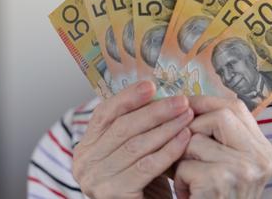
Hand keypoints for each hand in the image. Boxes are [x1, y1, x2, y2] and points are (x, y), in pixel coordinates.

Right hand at [72, 80, 192, 197]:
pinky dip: (168, 150)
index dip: (128, 97)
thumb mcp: (133, 152)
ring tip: (187, 116)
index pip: (104, 114)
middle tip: (181, 101)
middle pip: (122, 127)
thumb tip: (158, 93)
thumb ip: (137, 128)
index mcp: (86, 148)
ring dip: (165, 128)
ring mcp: (96, 181)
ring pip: (135, 145)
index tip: (151, 84)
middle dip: (155, 111)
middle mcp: (85, 164)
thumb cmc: (143, 185)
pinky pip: (145, 167)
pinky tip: (184, 139)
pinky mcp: (113, 195)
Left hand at [173, 96, 271, 198]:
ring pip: (196, 139)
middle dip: (193, 127)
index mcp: (264, 150)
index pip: (237, 107)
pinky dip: (180, 179)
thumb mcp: (228, 166)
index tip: (186, 103)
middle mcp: (260, 158)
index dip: (208, 102)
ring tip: (190, 180)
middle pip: (220, 115)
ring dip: (183, 159)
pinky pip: (186, 163)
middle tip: (183, 146)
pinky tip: (189, 194)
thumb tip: (186, 101)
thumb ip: (220, 137)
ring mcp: (243, 170)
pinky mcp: (221, 182)